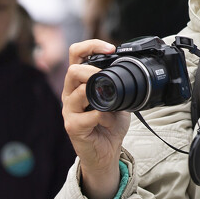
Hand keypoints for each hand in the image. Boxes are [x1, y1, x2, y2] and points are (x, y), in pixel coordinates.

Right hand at [62, 39, 130, 198]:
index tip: (111, 48)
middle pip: (72, 71)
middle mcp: (70, 94)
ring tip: (113, 107)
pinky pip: (88, 116)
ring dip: (101, 97)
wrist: (106, 152)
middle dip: (92, 71)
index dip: (91, 46)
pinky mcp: (73, 126)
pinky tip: (110, 122)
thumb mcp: (118, 99)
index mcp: (79, 83)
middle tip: (106, 78)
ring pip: (78, 92)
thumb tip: (130, 69)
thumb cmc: (109, 125)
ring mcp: (69, 111)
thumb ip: (118, 84)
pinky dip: (105, 117)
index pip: (76, 55)